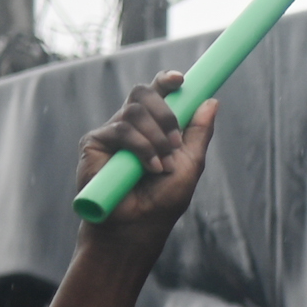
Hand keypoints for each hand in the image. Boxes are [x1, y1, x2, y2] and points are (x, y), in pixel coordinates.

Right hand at [73, 76, 217, 237]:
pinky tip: (149, 168)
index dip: (166, 81)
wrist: (136, 227)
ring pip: (133, 111)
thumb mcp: (190, 165)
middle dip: (164, 113)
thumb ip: (198, 133)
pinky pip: (121, 130)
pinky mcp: (95, 143)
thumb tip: (211, 101)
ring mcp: (112, 133)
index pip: (157, 93)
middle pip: (142, 93)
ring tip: (162, 166)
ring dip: (156, 138)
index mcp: (153, 126)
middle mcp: (131, 125)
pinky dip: (141, 148)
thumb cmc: (162, 201)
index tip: (180, 80)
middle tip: (176, 142)